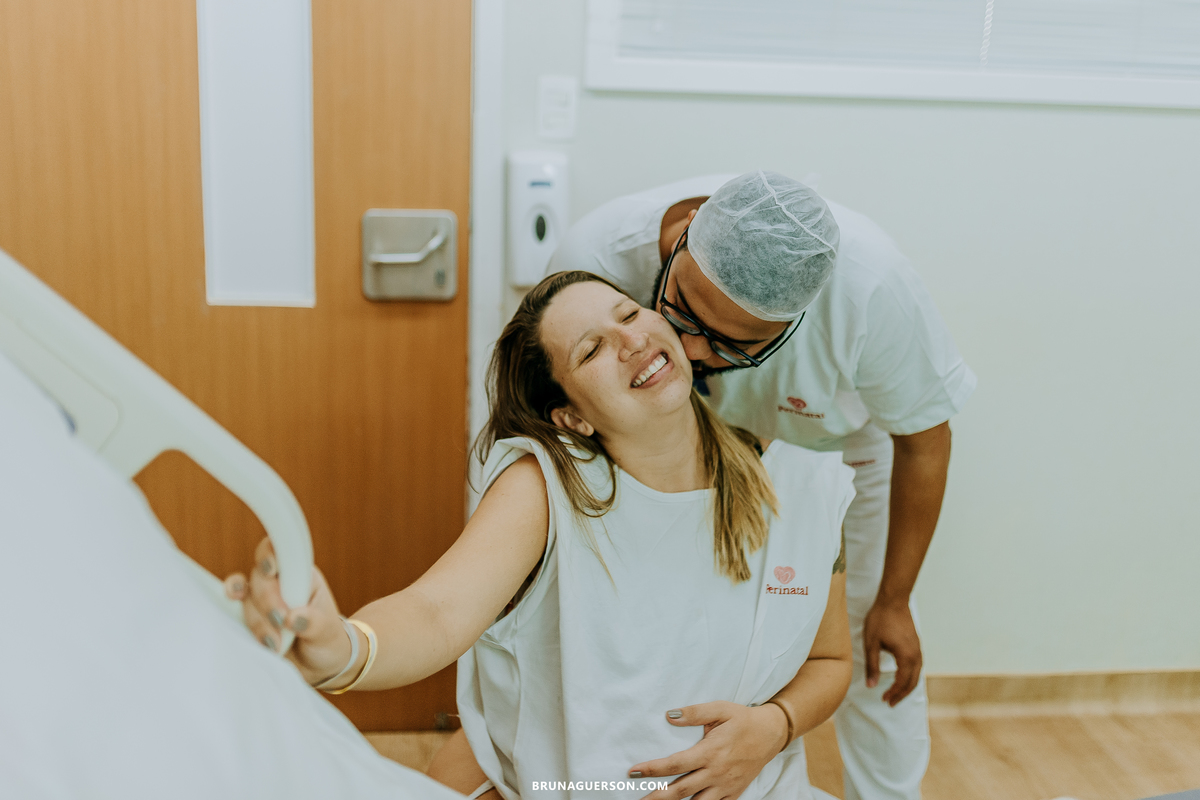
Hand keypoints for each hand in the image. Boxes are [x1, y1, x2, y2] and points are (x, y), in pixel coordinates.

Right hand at [223, 537, 348, 685]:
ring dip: (258, 622)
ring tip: (276, 643)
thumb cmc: (325, 638)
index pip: (282, 552)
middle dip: (268, 602)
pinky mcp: (247, 618)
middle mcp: (278, 582)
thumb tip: (293, 618)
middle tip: (283, 622)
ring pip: (246, 599)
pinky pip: (232, 609)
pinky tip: (235, 617)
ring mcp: (259, 600)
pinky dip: (231, 613)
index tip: (271, 570)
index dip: (270, 555)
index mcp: (301, 575)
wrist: (318, 665)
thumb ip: (314, 623)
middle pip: (260, 578)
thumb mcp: (327, 631)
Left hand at [630, 701, 786, 799]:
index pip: (675, 764)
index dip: (652, 770)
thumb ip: (694, 713)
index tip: (633, 772)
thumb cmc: (742, 719)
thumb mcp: (720, 709)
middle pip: (681, 791)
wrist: (771, 733)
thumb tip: (669, 715)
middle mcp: (716, 772)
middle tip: (638, 799)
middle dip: (657, 797)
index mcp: (710, 752)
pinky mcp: (734, 793)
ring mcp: (725, 786)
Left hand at [862, 598, 922, 705]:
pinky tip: (903, 677)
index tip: (883, 699)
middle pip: (912, 682)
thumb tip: (871, 685)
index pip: (902, 682)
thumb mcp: (871, 643)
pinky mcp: (916, 644)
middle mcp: (916, 655)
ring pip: (917, 674)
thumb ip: (872, 666)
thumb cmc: (880, 619)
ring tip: (896, 693)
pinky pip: (917, 666)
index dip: (893, 693)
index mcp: (906, 657)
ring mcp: (918, 649)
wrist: (893, 599)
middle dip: (902, 694)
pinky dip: (911, 676)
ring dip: (907, 686)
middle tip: (890, 702)